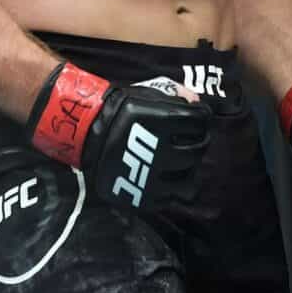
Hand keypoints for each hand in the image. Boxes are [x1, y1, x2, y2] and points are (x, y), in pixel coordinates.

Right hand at [27, 62, 210, 211]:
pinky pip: (173, 199)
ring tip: (183, 162)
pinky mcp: (144, 198)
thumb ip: (177, 95)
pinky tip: (170, 177)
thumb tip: (199, 104)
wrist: (89, 133)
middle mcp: (161, 151)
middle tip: (193, 140)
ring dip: (190, 169)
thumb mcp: (149, 93)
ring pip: (190, 180)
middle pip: (198, 151)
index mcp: (164, 121)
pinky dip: (175, 188)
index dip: (202, 118)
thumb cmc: (123, 109)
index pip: (201, 121)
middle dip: (199, 142)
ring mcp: (152, 178)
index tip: (198, 118)